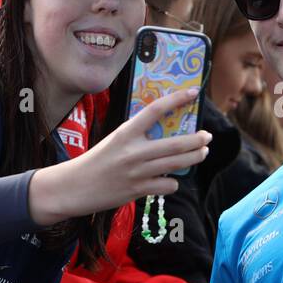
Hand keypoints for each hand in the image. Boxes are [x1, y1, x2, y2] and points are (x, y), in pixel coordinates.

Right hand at [29, 88, 212, 224]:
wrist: (75, 186)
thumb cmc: (98, 160)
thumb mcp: (115, 140)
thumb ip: (138, 136)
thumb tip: (167, 132)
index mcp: (126, 132)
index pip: (155, 110)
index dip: (177, 99)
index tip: (193, 92)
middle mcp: (134, 151)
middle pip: (176, 143)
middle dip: (198, 140)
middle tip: (207, 136)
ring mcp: (137, 172)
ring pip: (178, 164)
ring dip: (195, 158)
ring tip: (202, 153)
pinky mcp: (139, 190)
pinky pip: (168, 185)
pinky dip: (172, 182)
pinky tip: (169, 179)